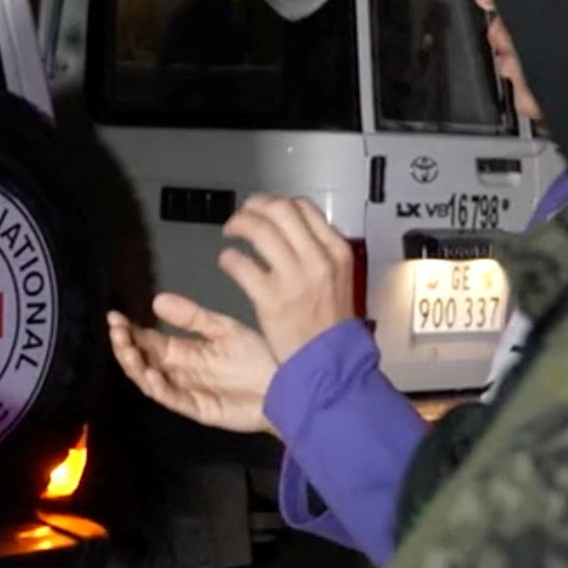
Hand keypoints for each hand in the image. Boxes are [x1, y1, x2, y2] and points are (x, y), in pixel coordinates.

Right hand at [108, 294, 274, 434]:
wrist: (285, 383)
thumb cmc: (257, 356)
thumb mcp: (223, 329)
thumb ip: (192, 317)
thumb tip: (157, 301)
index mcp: (183, 351)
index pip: (148, 341)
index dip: (130, 331)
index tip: (114, 317)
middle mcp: (179, 371)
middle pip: (143, 361)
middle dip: (125, 347)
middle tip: (116, 331)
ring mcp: (186, 391)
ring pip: (149, 381)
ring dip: (135, 366)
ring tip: (127, 349)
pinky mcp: (197, 408)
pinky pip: (172, 398)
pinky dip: (159, 387)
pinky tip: (153, 373)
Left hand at [218, 194, 353, 366]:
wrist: (331, 364)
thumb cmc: (331, 327)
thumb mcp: (339, 280)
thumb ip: (319, 253)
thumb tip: (292, 230)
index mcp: (336, 251)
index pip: (303, 207)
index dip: (276, 202)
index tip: (264, 209)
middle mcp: (317, 259)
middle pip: (280, 210)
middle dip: (254, 206)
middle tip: (242, 216)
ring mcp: (294, 278)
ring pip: (259, 229)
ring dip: (238, 225)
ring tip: (230, 233)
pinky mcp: (271, 299)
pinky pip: (241, 264)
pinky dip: (229, 258)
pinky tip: (228, 262)